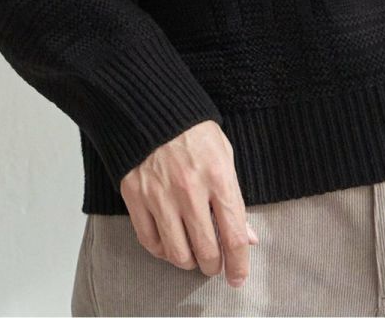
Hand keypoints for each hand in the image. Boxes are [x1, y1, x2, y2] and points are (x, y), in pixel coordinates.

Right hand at [119, 120, 259, 287]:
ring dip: (189, 262)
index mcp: (217, 176)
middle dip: (214, 266)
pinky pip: (150, 242)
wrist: (151, 107)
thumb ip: (235, 198)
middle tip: (215, 262)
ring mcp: (160, 195)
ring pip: (177, 254)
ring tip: (193, 253)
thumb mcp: (223, 155)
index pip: (233, 236)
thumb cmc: (193, 131)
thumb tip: (248, 237)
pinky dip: (162, 251)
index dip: (238, 265)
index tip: (238, 277)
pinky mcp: (135, 197)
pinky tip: (170, 242)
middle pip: (206, 252)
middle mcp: (189, 189)